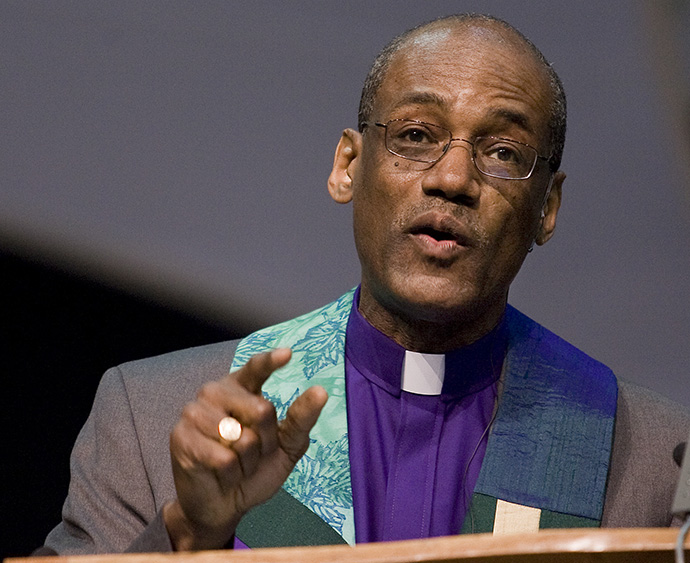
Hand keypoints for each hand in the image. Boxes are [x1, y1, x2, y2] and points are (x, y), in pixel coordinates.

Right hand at [164, 348, 327, 550]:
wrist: (225, 505)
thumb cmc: (256, 470)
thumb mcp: (287, 446)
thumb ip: (302, 418)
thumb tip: (320, 391)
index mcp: (242, 388)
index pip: (256, 368)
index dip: (270, 361)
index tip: (288, 354)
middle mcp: (216, 392)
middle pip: (261, 409)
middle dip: (267, 441)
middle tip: (254, 453)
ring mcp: (195, 412)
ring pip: (242, 437)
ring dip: (247, 461)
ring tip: (236, 464)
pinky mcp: (181, 438)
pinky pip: (223, 458)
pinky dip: (231, 474)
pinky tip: (221, 474)